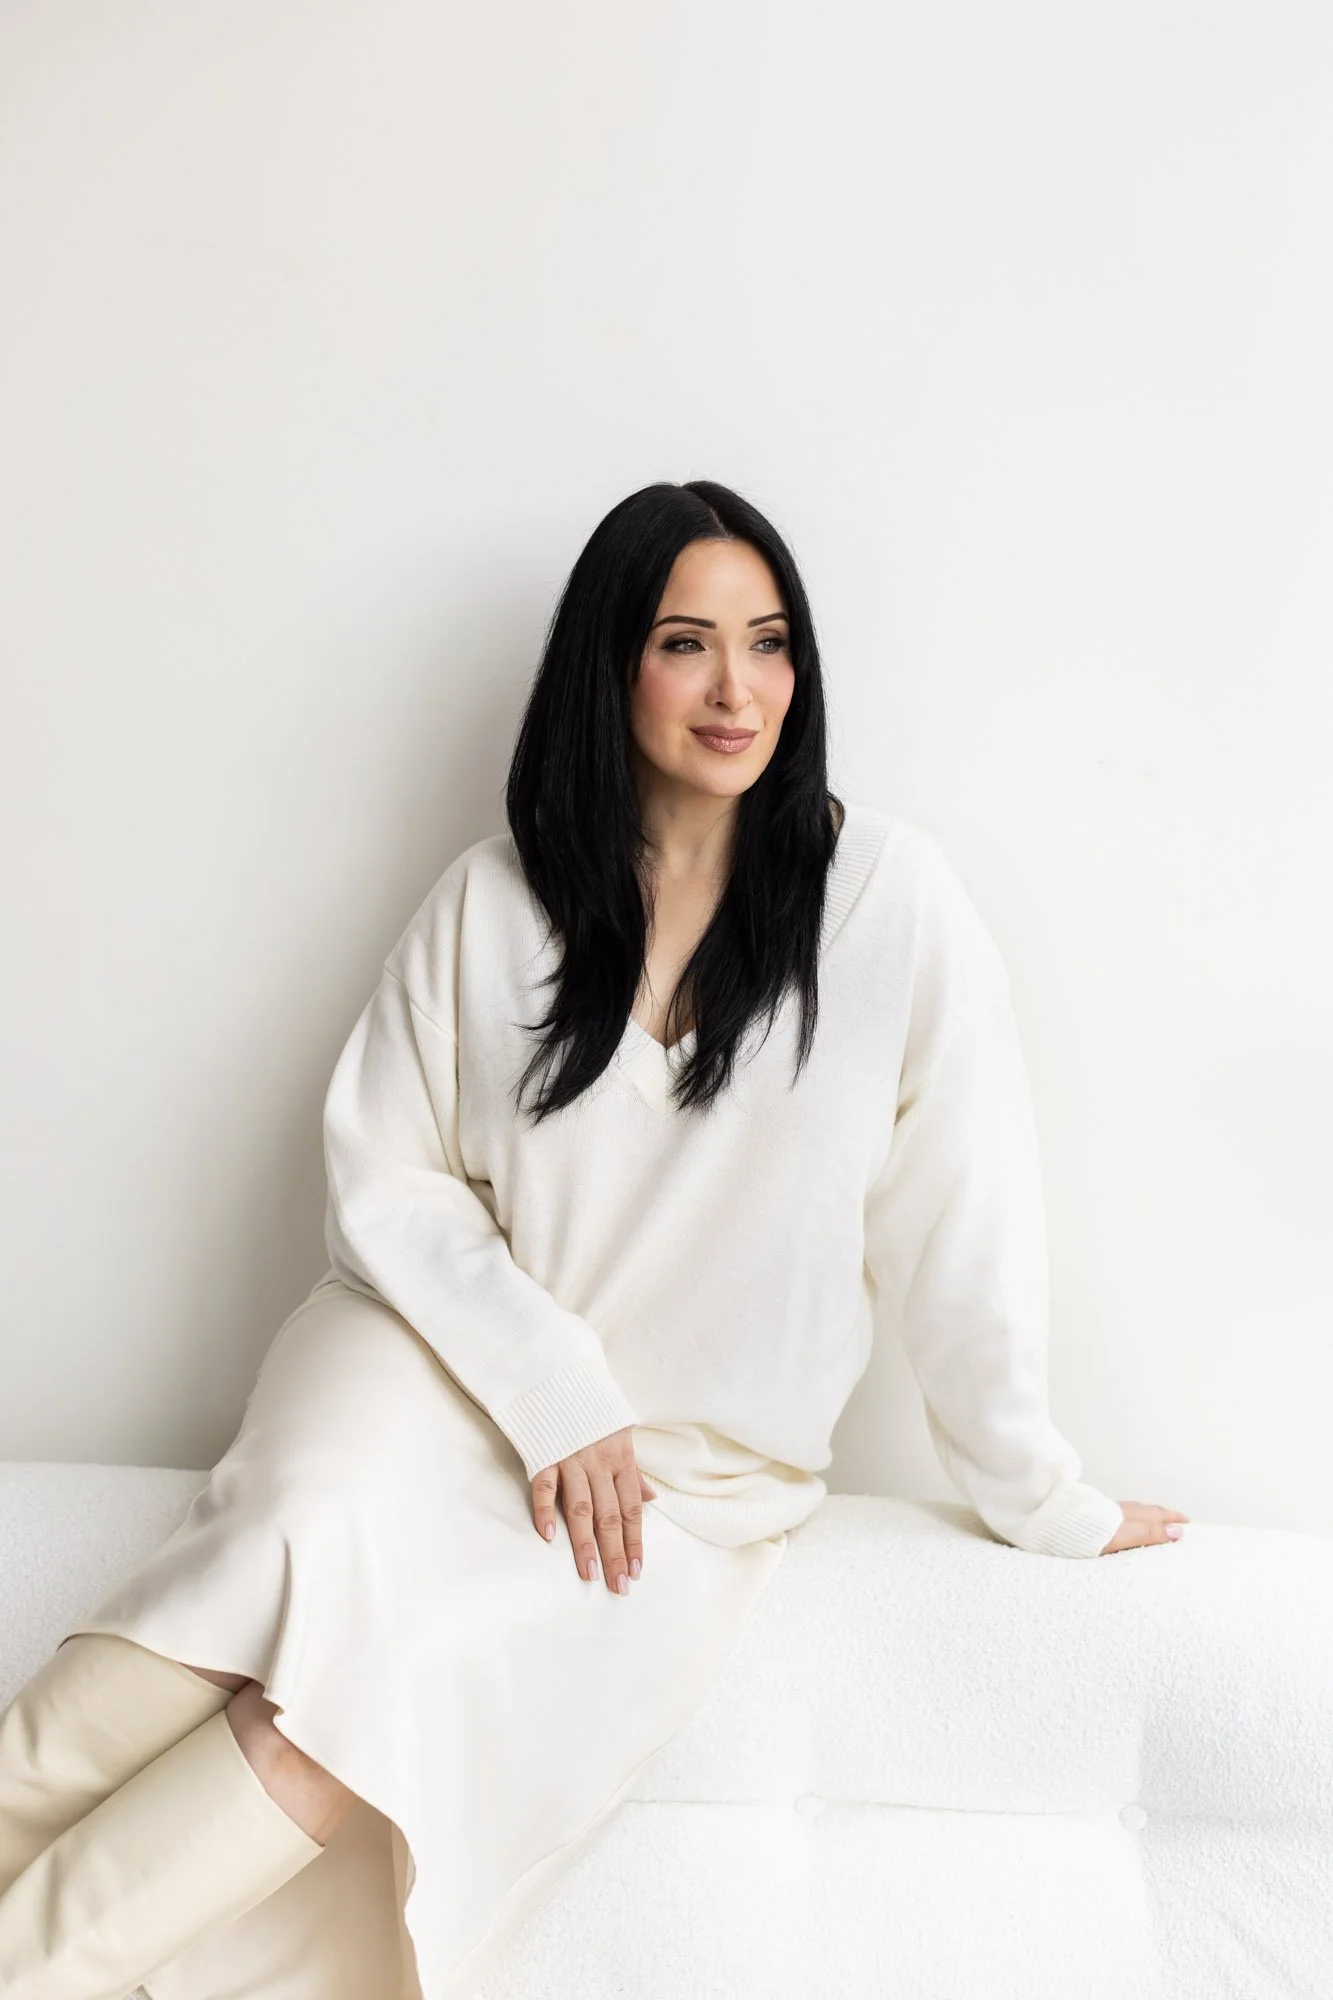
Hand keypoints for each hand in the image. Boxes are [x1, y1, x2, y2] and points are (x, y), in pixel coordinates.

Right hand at [530, 1427, 658, 1593]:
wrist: (559, 1377)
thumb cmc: (593, 1412)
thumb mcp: (621, 1435)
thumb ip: (632, 1472)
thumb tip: (651, 1500)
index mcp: (621, 1459)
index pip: (631, 1509)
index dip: (634, 1541)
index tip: (636, 1571)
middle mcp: (598, 1462)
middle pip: (609, 1515)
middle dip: (614, 1552)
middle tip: (617, 1585)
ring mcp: (570, 1458)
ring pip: (580, 1507)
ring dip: (585, 1543)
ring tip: (589, 1573)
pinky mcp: (543, 1453)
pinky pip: (544, 1485)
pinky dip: (544, 1510)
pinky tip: (549, 1536)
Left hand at [1098, 1499, 1189, 1553]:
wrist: (1055, 1524)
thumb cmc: (1089, 1533)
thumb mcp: (1124, 1535)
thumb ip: (1150, 1533)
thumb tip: (1178, 1531)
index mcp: (1129, 1515)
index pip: (1157, 1515)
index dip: (1173, 1519)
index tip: (1188, 1522)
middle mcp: (1119, 1510)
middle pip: (1147, 1511)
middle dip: (1164, 1515)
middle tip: (1178, 1520)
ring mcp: (1105, 1512)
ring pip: (1133, 1511)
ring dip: (1148, 1515)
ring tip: (1155, 1521)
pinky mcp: (1092, 1518)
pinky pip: (1119, 1515)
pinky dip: (1132, 1518)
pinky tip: (1124, 1523)